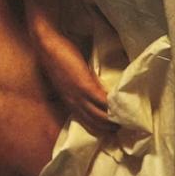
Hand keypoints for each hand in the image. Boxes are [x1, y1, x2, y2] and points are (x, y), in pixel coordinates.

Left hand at [32, 20, 115, 135]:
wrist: (47, 45)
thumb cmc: (56, 57)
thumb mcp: (69, 80)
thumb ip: (81, 86)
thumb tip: (97, 88)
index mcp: (70, 102)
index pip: (87, 123)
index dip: (101, 129)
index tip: (113, 130)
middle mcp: (74, 103)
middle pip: (95, 124)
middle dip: (110, 128)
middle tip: (125, 127)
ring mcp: (79, 96)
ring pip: (100, 116)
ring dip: (114, 119)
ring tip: (128, 119)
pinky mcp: (85, 86)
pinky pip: (102, 101)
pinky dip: (113, 106)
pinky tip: (122, 105)